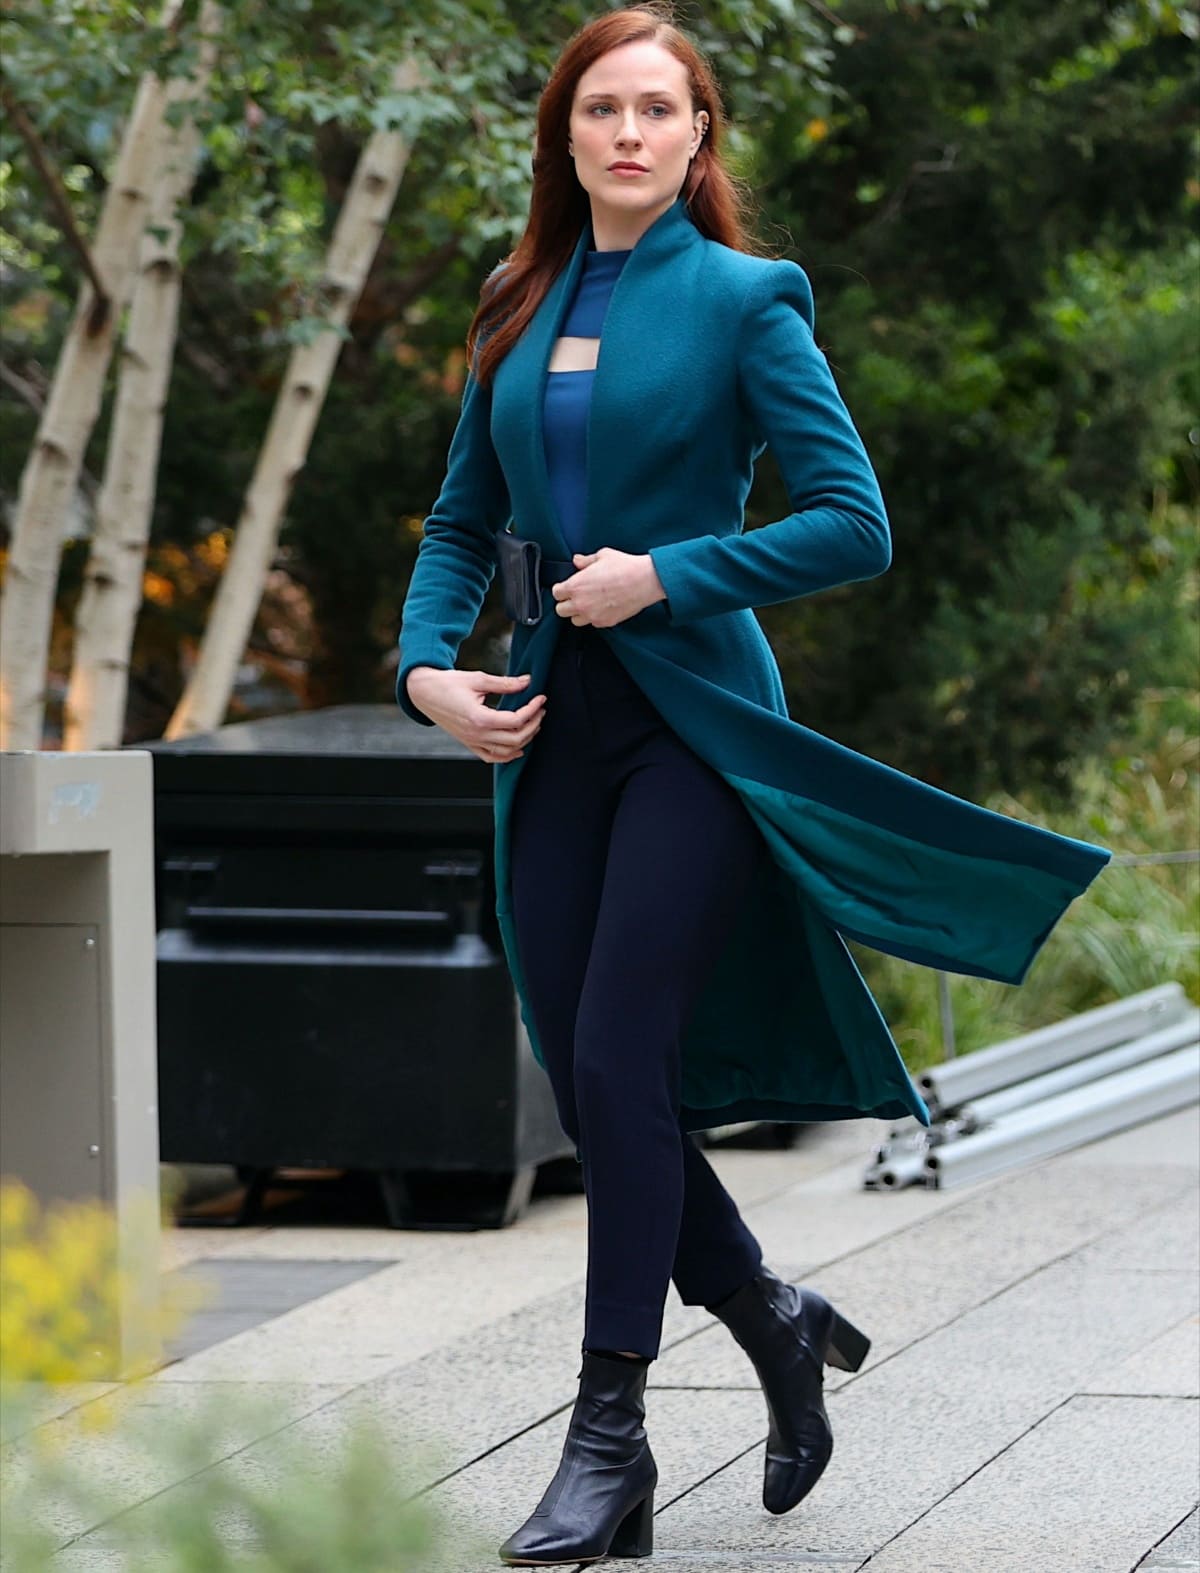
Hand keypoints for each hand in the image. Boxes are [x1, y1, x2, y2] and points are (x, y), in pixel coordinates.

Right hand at [405, 667, 545, 763]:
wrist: (423, 692)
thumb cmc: (448, 683)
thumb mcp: (478, 679)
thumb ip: (505, 684)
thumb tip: (528, 682)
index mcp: (479, 718)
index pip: (516, 720)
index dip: (532, 709)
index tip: (541, 699)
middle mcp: (476, 735)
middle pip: (516, 739)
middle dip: (533, 725)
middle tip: (540, 710)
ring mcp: (471, 742)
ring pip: (506, 752)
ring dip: (524, 740)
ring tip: (533, 724)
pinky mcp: (468, 743)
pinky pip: (491, 757)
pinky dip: (507, 755)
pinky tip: (518, 748)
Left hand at [551, 549, 666, 627]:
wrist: (645, 581)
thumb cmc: (625, 567)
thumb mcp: (602, 556)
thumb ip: (586, 561)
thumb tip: (577, 561)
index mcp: (575, 586)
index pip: (556, 593)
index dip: (561, 589)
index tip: (566, 587)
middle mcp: (581, 603)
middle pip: (560, 610)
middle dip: (566, 603)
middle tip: (576, 596)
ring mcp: (592, 615)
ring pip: (574, 621)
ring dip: (578, 613)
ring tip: (588, 604)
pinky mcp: (605, 622)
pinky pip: (592, 623)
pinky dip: (594, 617)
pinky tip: (601, 607)